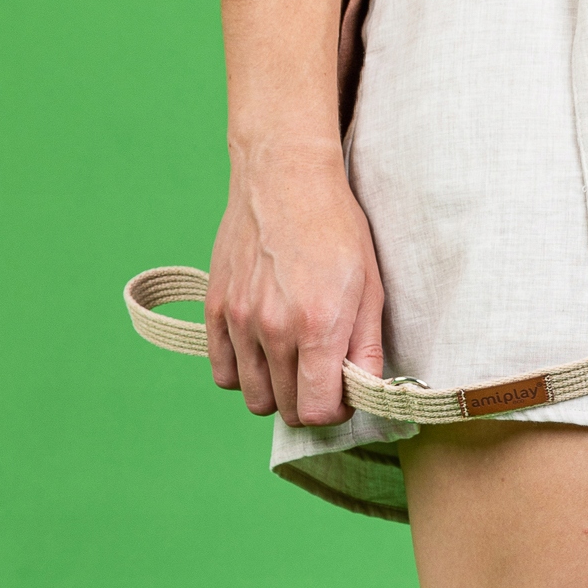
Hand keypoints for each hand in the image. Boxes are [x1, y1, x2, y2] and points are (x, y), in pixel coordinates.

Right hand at [205, 138, 384, 427]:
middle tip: (320, 374)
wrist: (285, 176)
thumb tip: (365, 394)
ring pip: (254, 397)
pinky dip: (242, 373)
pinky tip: (262, 353)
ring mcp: (240, 320)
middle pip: (286, 409)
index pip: (318, 412)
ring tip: (291, 363)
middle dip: (307, 401)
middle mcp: (274, 329)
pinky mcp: (217, 308)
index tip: (342, 393)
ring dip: (275, 392)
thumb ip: (366, 349)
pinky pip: (223, 371)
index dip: (335, 412)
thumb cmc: (336, 228)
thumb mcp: (370, 288)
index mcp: (317, 327)